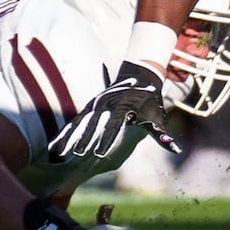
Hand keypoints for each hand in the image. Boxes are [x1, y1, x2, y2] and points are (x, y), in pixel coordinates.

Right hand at [49, 60, 180, 160]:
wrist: (139, 75)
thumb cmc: (149, 100)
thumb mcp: (156, 117)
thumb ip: (161, 135)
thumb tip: (175, 150)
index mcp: (121, 108)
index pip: (113, 126)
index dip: (106, 139)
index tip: (99, 153)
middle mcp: (105, 106)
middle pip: (93, 125)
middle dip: (84, 140)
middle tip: (77, 154)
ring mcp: (94, 106)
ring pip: (79, 124)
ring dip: (69, 138)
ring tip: (58, 153)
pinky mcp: (88, 109)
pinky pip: (74, 124)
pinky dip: (64, 135)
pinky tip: (54, 149)